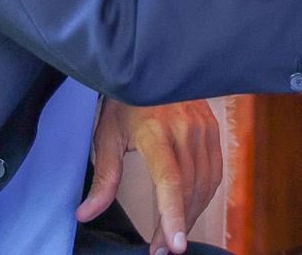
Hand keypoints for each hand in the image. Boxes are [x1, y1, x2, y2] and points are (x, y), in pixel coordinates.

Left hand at [78, 98, 222, 254]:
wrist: (150, 65)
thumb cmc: (124, 100)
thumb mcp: (106, 135)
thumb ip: (104, 177)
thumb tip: (86, 214)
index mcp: (156, 131)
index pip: (170, 182)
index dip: (173, 216)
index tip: (173, 245)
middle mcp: (185, 129)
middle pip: (189, 189)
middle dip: (177, 224)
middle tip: (160, 250)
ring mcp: (203, 127)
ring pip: (206, 183)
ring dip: (192, 213)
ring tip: (172, 235)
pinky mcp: (213, 128)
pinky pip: (215, 170)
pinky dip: (204, 194)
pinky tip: (190, 207)